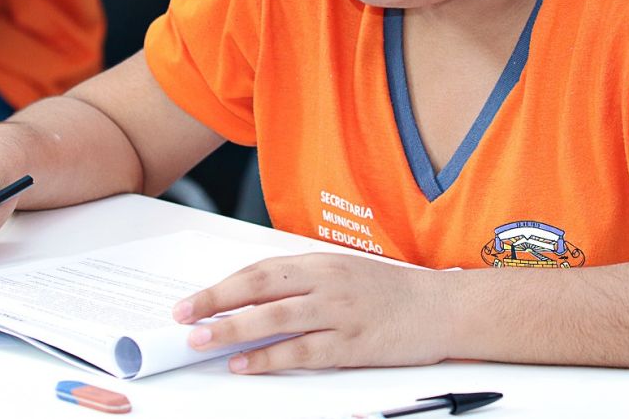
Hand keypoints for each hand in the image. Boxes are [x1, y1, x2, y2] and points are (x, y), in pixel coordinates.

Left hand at [172, 253, 450, 372]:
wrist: (444, 308)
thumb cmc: (393, 294)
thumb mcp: (345, 274)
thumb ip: (305, 284)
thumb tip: (256, 301)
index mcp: (322, 262)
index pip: (260, 271)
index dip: (223, 285)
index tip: (193, 300)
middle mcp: (327, 282)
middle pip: (259, 289)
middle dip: (215, 302)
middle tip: (184, 316)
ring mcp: (340, 312)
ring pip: (275, 319)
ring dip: (233, 330)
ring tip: (202, 340)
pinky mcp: (353, 344)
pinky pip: (303, 351)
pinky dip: (270, 358)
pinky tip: (246, 365)